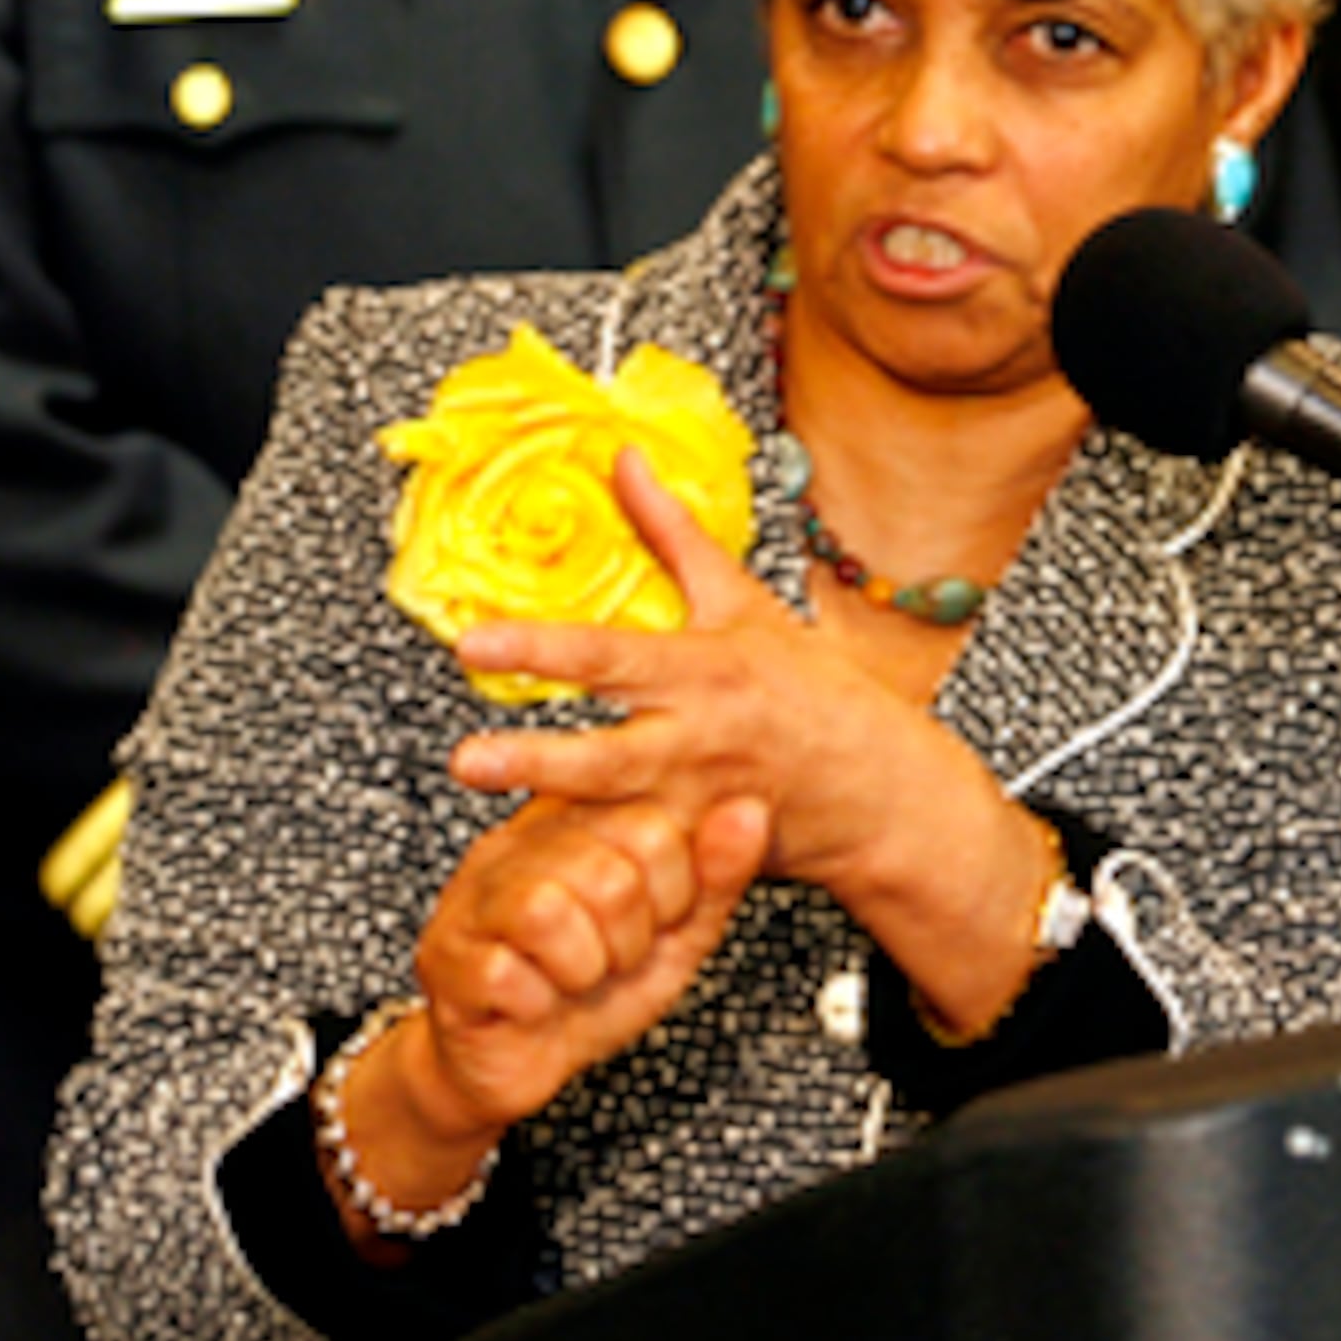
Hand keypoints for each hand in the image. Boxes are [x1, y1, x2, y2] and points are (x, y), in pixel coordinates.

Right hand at [383, 792, 769, 1160]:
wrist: (516, 1062)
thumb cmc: (594, 990)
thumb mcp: (672, 936)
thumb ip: (713, 877)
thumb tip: (752, 808)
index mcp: (577, 824)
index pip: (651, 828)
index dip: (671, 895)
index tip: (649, 924)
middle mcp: (517, 845)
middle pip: (607, 873)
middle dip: (627, 942)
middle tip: (608, 961)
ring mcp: (471, 897)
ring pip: (547, 912)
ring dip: (581, 969)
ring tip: (571, 978)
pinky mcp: (445, 956)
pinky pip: (506, 974)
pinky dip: (538, 1003)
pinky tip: (532, 1003)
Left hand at [446, 453, 1056, 1028]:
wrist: (876, 784)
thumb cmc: (805, 685)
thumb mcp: (742, 601)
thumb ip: (671, 533)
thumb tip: (623, 460)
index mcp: (704, 669)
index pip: (609, 656)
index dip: (540, 648)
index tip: (472, 642)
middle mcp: (699, 739)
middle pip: (607, 755)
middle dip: (535, 759)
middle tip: (464, 760)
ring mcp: (702, 807)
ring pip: (621, 822)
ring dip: (556, 823)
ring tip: (490, 815)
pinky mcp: (707, 861)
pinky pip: (646, 867)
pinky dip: (601, 869)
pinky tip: (547, 879)